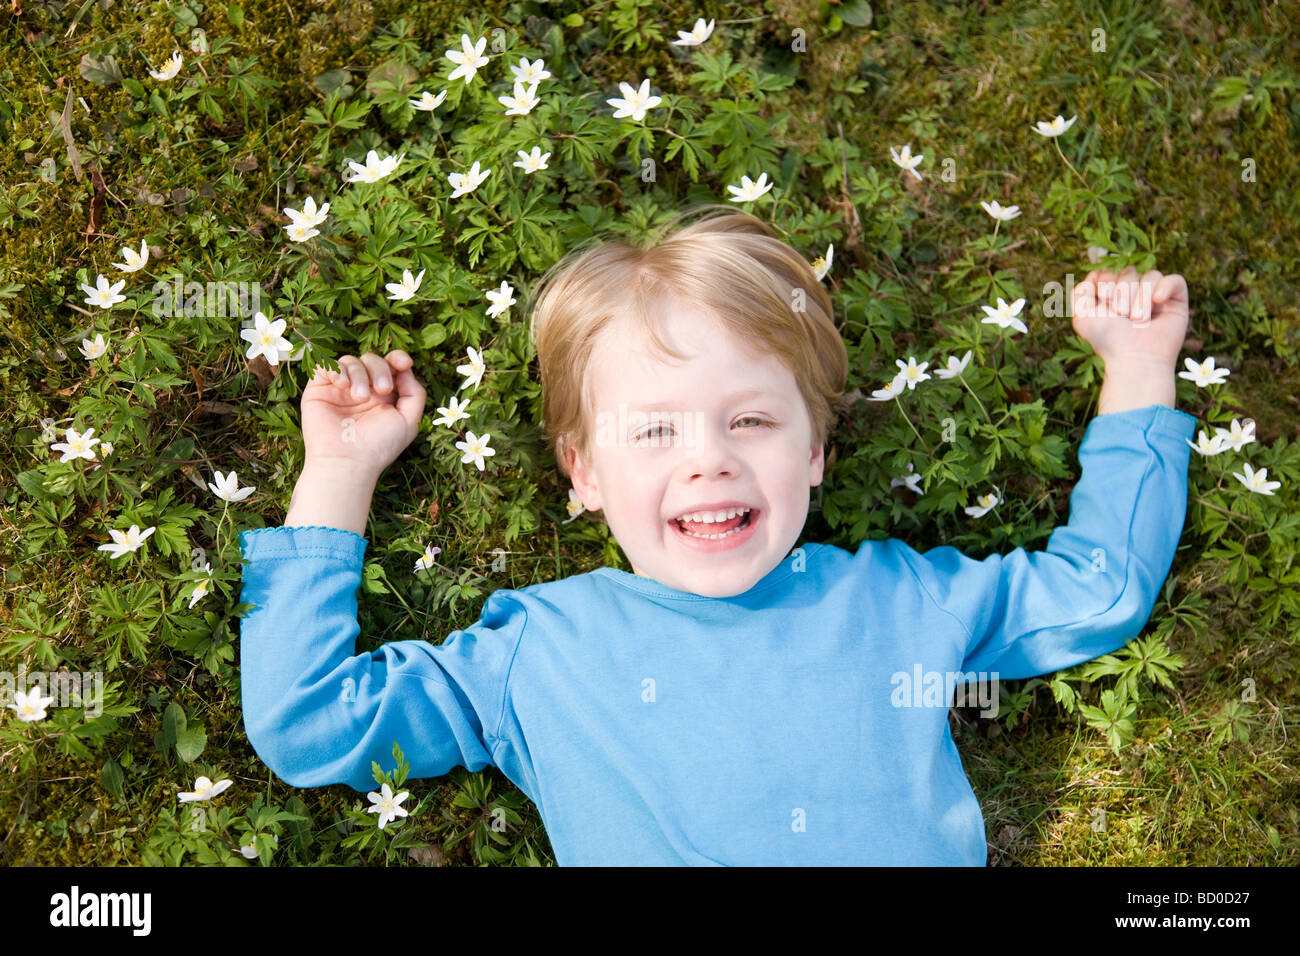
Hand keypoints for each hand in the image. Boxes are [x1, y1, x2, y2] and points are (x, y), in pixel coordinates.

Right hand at [301, 350, 426, 478]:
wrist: (347, 461)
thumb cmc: (379, 446)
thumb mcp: (409, 421)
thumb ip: (414, 393)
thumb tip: (406, 369)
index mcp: (383, 395)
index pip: (391, 365)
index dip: (397, 358)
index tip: (404, 363)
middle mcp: (362, 389)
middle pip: (372, 359)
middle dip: (380, 369)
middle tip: (382, 390)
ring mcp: (340, 388)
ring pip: (351, 361)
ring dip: (360, 374)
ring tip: (359, 397)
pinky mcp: (319, 389)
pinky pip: (326, 365)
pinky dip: (336, 369)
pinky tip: (342, 385)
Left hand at [1071, 266, 1188, 366]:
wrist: (1133, 358)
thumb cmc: (1108, 340)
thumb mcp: (1082, 316)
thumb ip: (1080, 293)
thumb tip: (1093, 275)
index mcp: (1113, 295)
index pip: (1110, 270)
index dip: (1105, 281)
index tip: (1103, 302)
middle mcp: (1134, 294)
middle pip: (1129, 271)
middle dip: (1122, 292)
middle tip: (1120, 314)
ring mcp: (1156, 297)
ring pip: (1150, 275)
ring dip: (1140, 297)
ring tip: (1137, 320)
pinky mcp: (1177, 302)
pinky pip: (1175, 280)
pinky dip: (1165, 287)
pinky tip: (1157, 301)